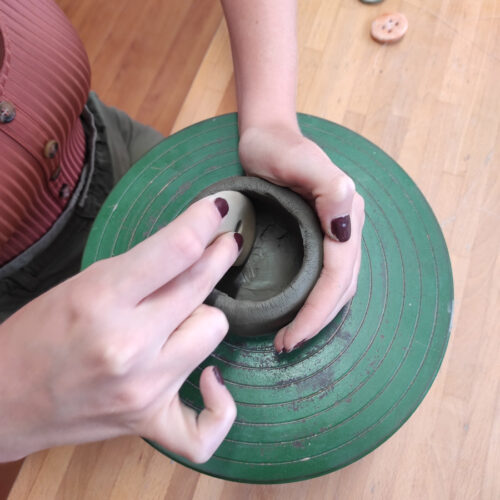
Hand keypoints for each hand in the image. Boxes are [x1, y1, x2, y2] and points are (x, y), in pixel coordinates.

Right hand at [0, 197, 239, 462]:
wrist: (6, 398)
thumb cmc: (39, 333)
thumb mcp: (85, 284)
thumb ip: (140, 270)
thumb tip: (192, 251)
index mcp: (101, 299)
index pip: (177, 249)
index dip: (205, 220)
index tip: (218, 209)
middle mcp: (128, 345)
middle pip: (201, 286)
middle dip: (218, 255)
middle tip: (223, 243)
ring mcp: (144, 388)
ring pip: (214, 330)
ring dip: (205, 316)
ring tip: (185, 315)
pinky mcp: (149, 421)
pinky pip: (208, 427)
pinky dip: (219, 405)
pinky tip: (211, 380)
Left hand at [239, 125, 364, 352]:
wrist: (268, 136)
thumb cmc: (276, 148)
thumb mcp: (298, 162)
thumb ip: (328, 187)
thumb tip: (346, 225)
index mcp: (345, 215)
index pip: (338, 275)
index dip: (318, 310)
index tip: (291, 336)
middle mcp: (346, 227)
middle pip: (341, 286)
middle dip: (317, 320)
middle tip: (286, 346)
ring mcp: (335, 232)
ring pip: (336, 286)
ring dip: (318, 316)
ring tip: (291, 337)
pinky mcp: (320, 236)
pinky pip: (325, 276)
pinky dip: (315, 301)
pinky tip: (298, 312)